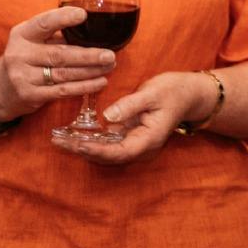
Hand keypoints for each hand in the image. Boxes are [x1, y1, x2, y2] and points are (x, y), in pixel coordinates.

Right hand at [0, 6, 114, 123]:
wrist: (0, 89)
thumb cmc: (26, 57)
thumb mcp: (32, 41)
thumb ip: (54, 34)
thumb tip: (93, 27)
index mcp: (22, 34)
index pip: (43, 23)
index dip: (63, 18)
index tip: (83, 15)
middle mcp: (20, 54)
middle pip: (59, 54)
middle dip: (88, 55)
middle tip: (109, 54)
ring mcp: (23, 77)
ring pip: (64, 74)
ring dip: (90, 71)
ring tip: (109, 66)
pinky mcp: (30, 95)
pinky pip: (62, 91)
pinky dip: (83, 87)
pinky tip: (100, 82)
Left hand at [63, 71, 216, 166]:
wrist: (189, 94)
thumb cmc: (173, 91)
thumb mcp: (153, 93)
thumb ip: (130, 105)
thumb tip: (108, 117)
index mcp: (148, 140)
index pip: (117, 152)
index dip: (95, 150)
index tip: (76, 144)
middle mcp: (139, 146)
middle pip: (107, 156)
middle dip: (82, 150)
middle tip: (58, 140)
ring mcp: (134, 142)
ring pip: (105, 151)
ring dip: (83, 146)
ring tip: (59, 139)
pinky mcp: (129, 135)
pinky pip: (108, 142)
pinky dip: (91, 140)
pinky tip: (74, 133)